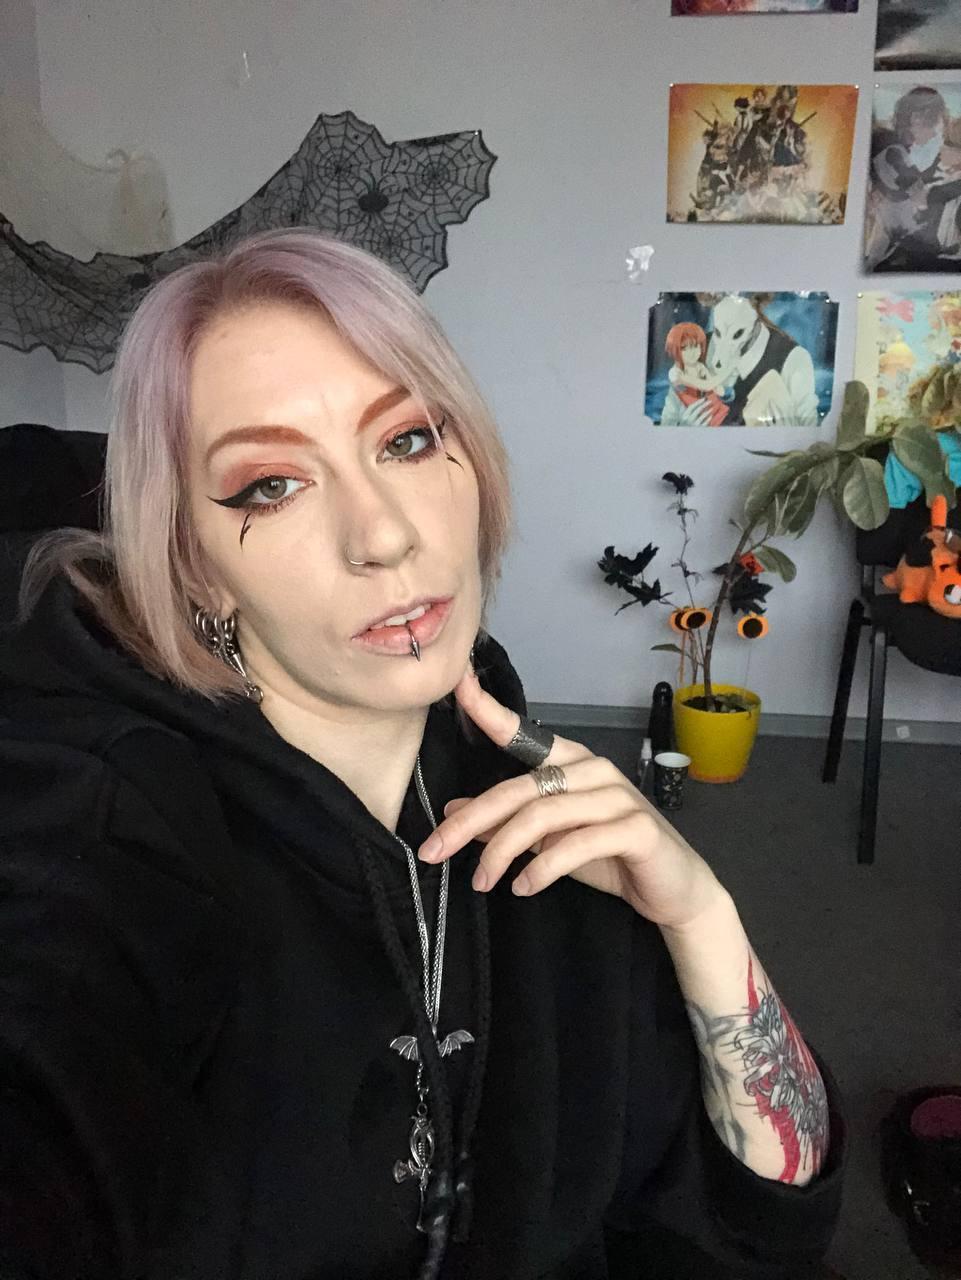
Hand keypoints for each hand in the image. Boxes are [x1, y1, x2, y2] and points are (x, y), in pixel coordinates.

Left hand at [417, 660, 726, 930]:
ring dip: (502, 852)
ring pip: (542, 815)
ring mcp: (617, 797)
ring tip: (482, 882)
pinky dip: (543, 868)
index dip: (490, 710)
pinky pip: (576, 844)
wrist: (676, 891)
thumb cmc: (611, 859)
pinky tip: (524, 887)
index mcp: (573, 764)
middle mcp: (594, 771)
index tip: (459, 686)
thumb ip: (506, 824)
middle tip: (433, 850)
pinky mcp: (636, 830)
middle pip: (519, 788)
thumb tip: (454, 810)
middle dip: (470, 820)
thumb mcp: (549, 842)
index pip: (524, 733)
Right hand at [678, 396, 715, 426]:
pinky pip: (705, 422)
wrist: (685, 435)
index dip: (698, 402)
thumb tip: (696, 403)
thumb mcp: (684, 417)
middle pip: (698, 409)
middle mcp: (689, 420)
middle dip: (705, 404)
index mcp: (684, 416)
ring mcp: (694, 425)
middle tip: (710, 401)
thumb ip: (688, 410)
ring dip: (708, 411)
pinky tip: (710, 416)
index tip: (704, 398)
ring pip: (703, 416)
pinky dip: (708, 419)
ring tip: (711, 408)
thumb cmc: (685, 424)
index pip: (692, 406)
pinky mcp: (699, 429)